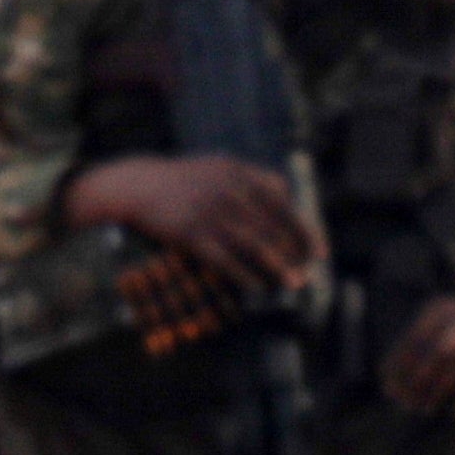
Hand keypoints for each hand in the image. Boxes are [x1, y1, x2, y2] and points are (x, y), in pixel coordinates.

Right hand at [63, 153, 317, 301]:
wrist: (137, 185)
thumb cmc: (181, 180)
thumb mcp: (217, 166)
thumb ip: (250, 177)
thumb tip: (285, 192)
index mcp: (238, 172)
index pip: (282, 201)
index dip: (303, 227)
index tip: (318, 249)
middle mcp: (228, 190)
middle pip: (273, 224)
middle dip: (296, 251)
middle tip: (311, 271)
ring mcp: (210, 212)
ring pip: (255, 243)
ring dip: (279, 266)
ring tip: (295, 282)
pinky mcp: (191, 233)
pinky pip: (225, 259)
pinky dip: (245, 275)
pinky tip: (258, 288)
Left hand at [382, 295, 454, 418]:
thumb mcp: (434, 335)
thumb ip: (411, 358)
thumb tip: (388, 389)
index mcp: (441, 309)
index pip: (416, 337)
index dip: (401, 365)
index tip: (391, 390)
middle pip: (438, 350)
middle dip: (420, 380)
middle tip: (408, 405)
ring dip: (441, 389)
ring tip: (427, 409)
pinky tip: (454, 412)